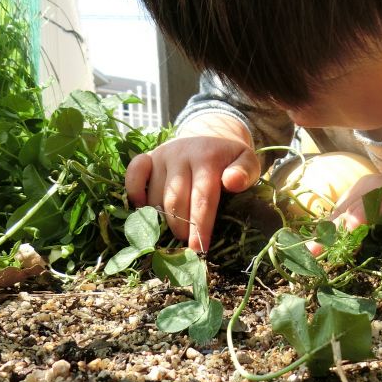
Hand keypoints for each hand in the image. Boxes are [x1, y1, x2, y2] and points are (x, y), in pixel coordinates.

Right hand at [125, 114, 259, 251]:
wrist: (212, 132)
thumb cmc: (230, 157)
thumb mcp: (247, 161)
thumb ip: (245, 172)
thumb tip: (232, 182)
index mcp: (207, 158)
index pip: (202, 197)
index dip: (200, 225)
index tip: (199, 248)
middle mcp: (181, 154)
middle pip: (176, 199)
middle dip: (181, 227)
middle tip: (188, 243)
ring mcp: (162, 155)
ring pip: (155, 194)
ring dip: (162, 217)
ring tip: (175, 231)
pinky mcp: (149, 156)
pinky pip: (134, 173)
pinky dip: (134, 192)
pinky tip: (142, 208)